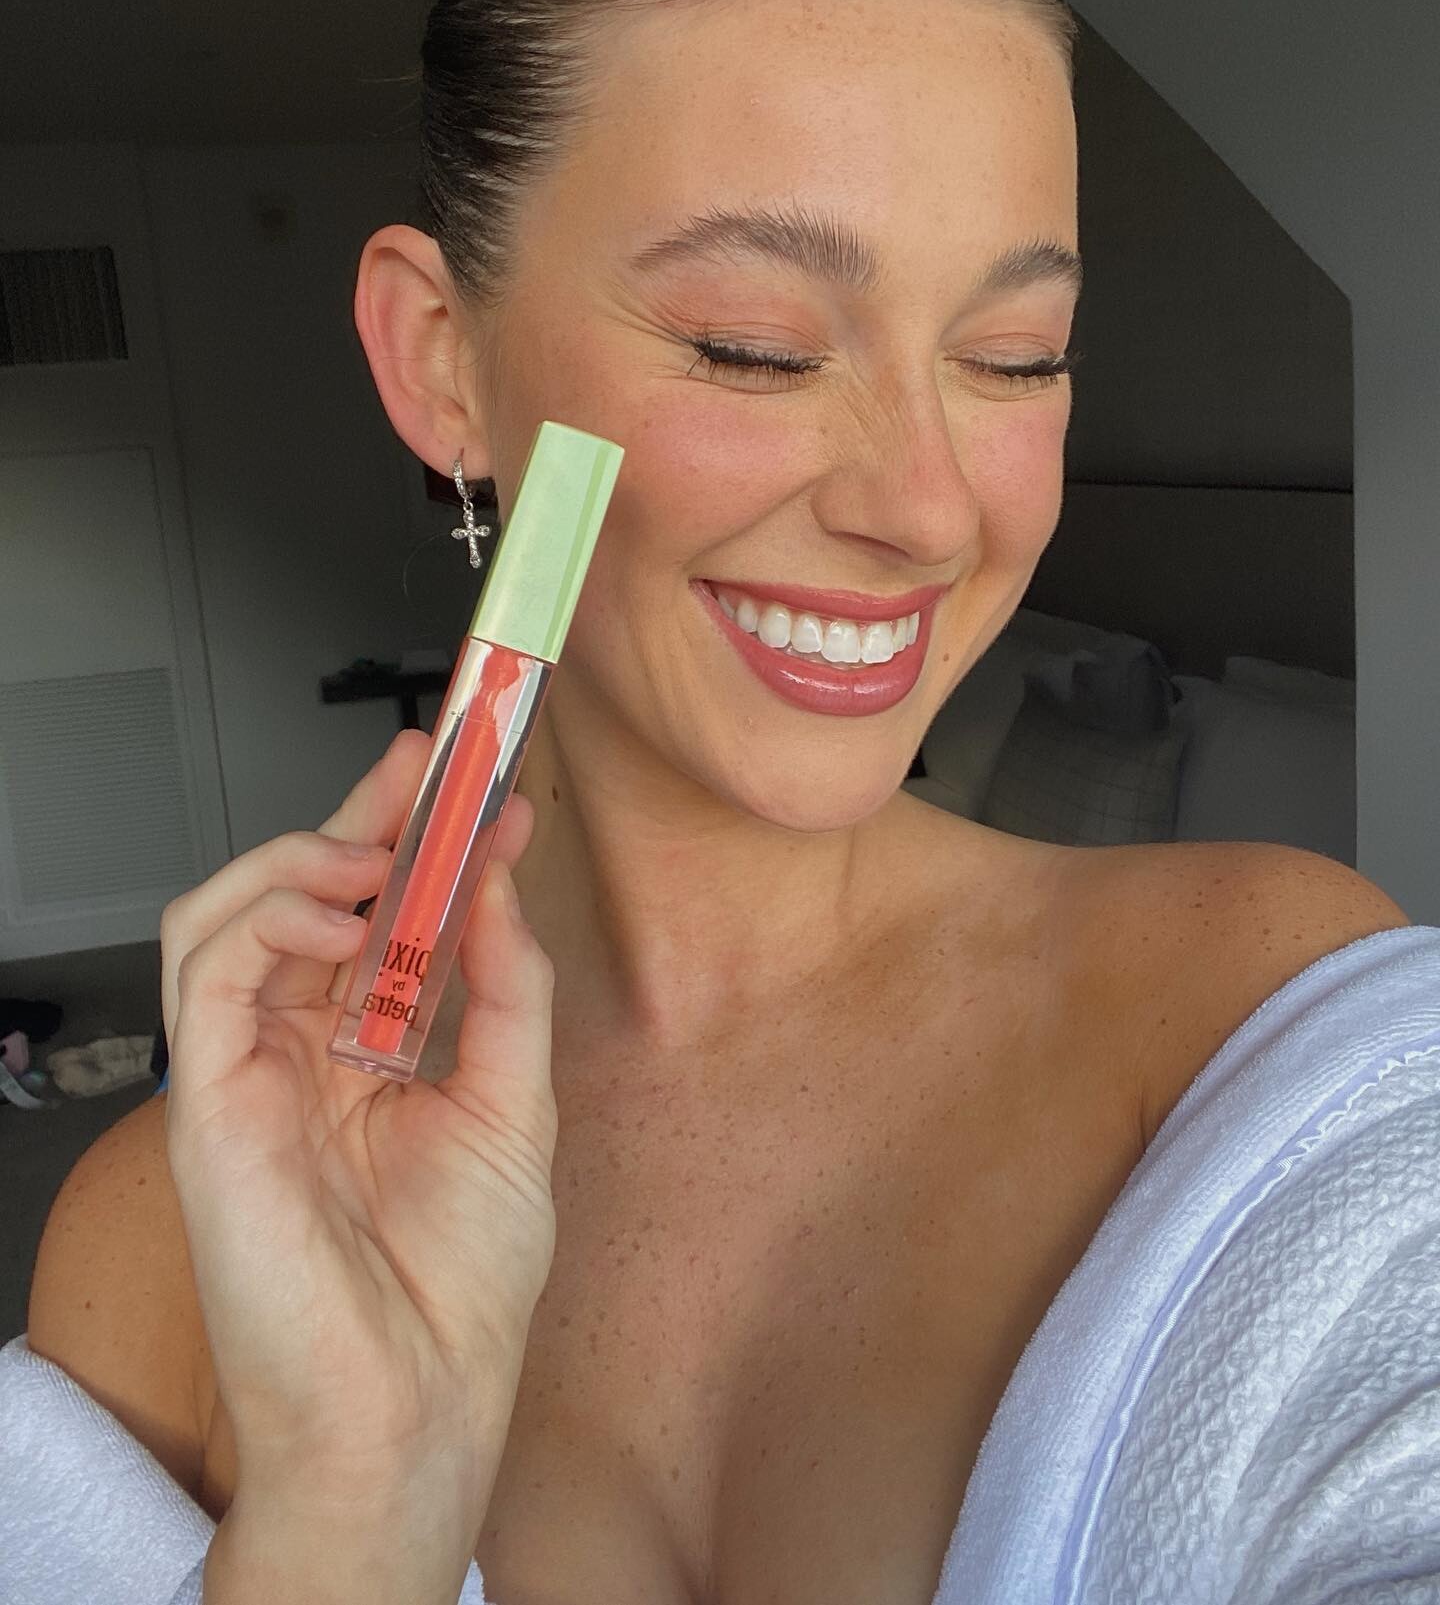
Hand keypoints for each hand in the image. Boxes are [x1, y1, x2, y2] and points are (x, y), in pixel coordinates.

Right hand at [159, 729, 557, 1505]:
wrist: (417, 1403)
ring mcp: (249, 1074)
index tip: (476, 785)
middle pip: (303, 899)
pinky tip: (340, 922)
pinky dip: (265, 920)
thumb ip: (504, 984)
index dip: (415, 841)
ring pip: (228, 915)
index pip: (375, 916)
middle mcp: (301, 1054)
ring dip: (301, 857)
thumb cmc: (459, 1283)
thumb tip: (498, 876)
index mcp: (368, 1054)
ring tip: (376, 848)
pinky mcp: (210, 1102)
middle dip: (360, 817)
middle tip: (423, 765)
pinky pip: (205, 973)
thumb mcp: (516, 1104)